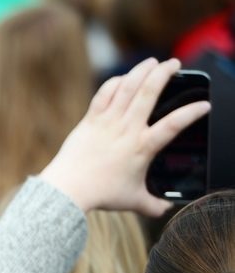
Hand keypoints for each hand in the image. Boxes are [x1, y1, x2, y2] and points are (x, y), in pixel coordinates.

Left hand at [40, 58, 209, 215]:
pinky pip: (104, 94)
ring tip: (153, 62)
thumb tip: (165, 209)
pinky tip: (123, 78)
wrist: (68, 189)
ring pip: (127, 87)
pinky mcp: (90, 120)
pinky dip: (115, 82)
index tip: (205, 104)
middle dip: (164, 73)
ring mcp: (107, 122)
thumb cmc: (101, 195)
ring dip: (141, 71)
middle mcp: (127, 129)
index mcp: (142, 147)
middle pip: (149, 92)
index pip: (174, 124)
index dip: (192, 112)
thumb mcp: (133, 201)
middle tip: (175, 64)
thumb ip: (152, 204)